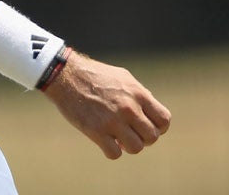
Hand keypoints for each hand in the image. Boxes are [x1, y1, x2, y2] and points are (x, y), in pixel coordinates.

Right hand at [43, 50, 170, 157]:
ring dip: (128, 146)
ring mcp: (112, 120)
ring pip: (136, 148)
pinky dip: (111, 151)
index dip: (158, 127)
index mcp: (137, 93)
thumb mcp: (122, 77)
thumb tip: (151, 112)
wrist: (64, 74)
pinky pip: (114, 153)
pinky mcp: (95, 130)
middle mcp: (128, 107)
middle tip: (129, 132)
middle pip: (152, 137)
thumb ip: (139, 94)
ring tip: (118, 138)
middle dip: (143, 138)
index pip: (164, 120)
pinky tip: (104, 141)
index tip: (145, 126)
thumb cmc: (93, 75)